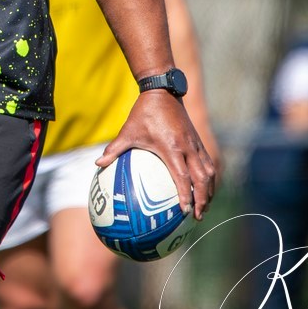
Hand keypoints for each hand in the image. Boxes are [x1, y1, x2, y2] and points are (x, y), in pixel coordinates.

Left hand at [98, 90, 216, 219]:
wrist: (163, 91)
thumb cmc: (143, 113)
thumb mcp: (128, 131)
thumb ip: (114, 149)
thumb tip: (97, 164)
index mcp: (171, 147)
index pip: (182, 176)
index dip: (185, 194)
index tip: (185, 210)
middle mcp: (187, 147)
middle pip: (202, 178)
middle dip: (202, 199)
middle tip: (198, 216)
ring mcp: (195, 144)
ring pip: (209, 171)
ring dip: (210, 190)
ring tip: (204, 207)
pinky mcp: (198, 141)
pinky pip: (208, 163)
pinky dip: (209, 178)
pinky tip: (205, 188)